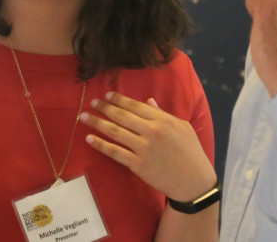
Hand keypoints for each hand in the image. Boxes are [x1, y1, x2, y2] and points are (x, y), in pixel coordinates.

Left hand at [81, 92, 216, 201]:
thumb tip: (148, 101)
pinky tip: (90, 139)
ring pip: (115, 132)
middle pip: (122, 116)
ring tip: (84, 117)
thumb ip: (163, 114)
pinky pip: (115, 153)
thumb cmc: (191, 152)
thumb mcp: (182, 127)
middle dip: (104, 107)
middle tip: (92, 103)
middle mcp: (151, 131)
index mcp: (163, 120)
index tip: (107, 95)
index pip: (135, 106)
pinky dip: (101, 145)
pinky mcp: (138, 165)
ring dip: (97, 123)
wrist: (193, 181)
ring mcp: (144, 149)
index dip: (119, 99)